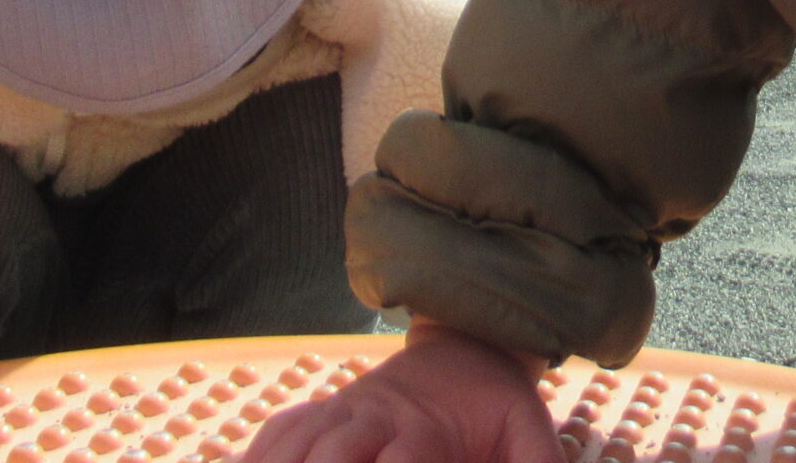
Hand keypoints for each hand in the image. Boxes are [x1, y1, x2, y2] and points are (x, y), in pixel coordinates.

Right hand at [244, 324, 557, 462]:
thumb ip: (538, 461)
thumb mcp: (528, 430)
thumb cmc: (494, 404)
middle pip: (333, 453)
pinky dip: (257, 456)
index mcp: (425, 429)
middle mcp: (373, 419)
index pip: (402, 460)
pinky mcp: (320, 413)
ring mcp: (341, 412)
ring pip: (297, 443)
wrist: (464, 345)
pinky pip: (278, 432)